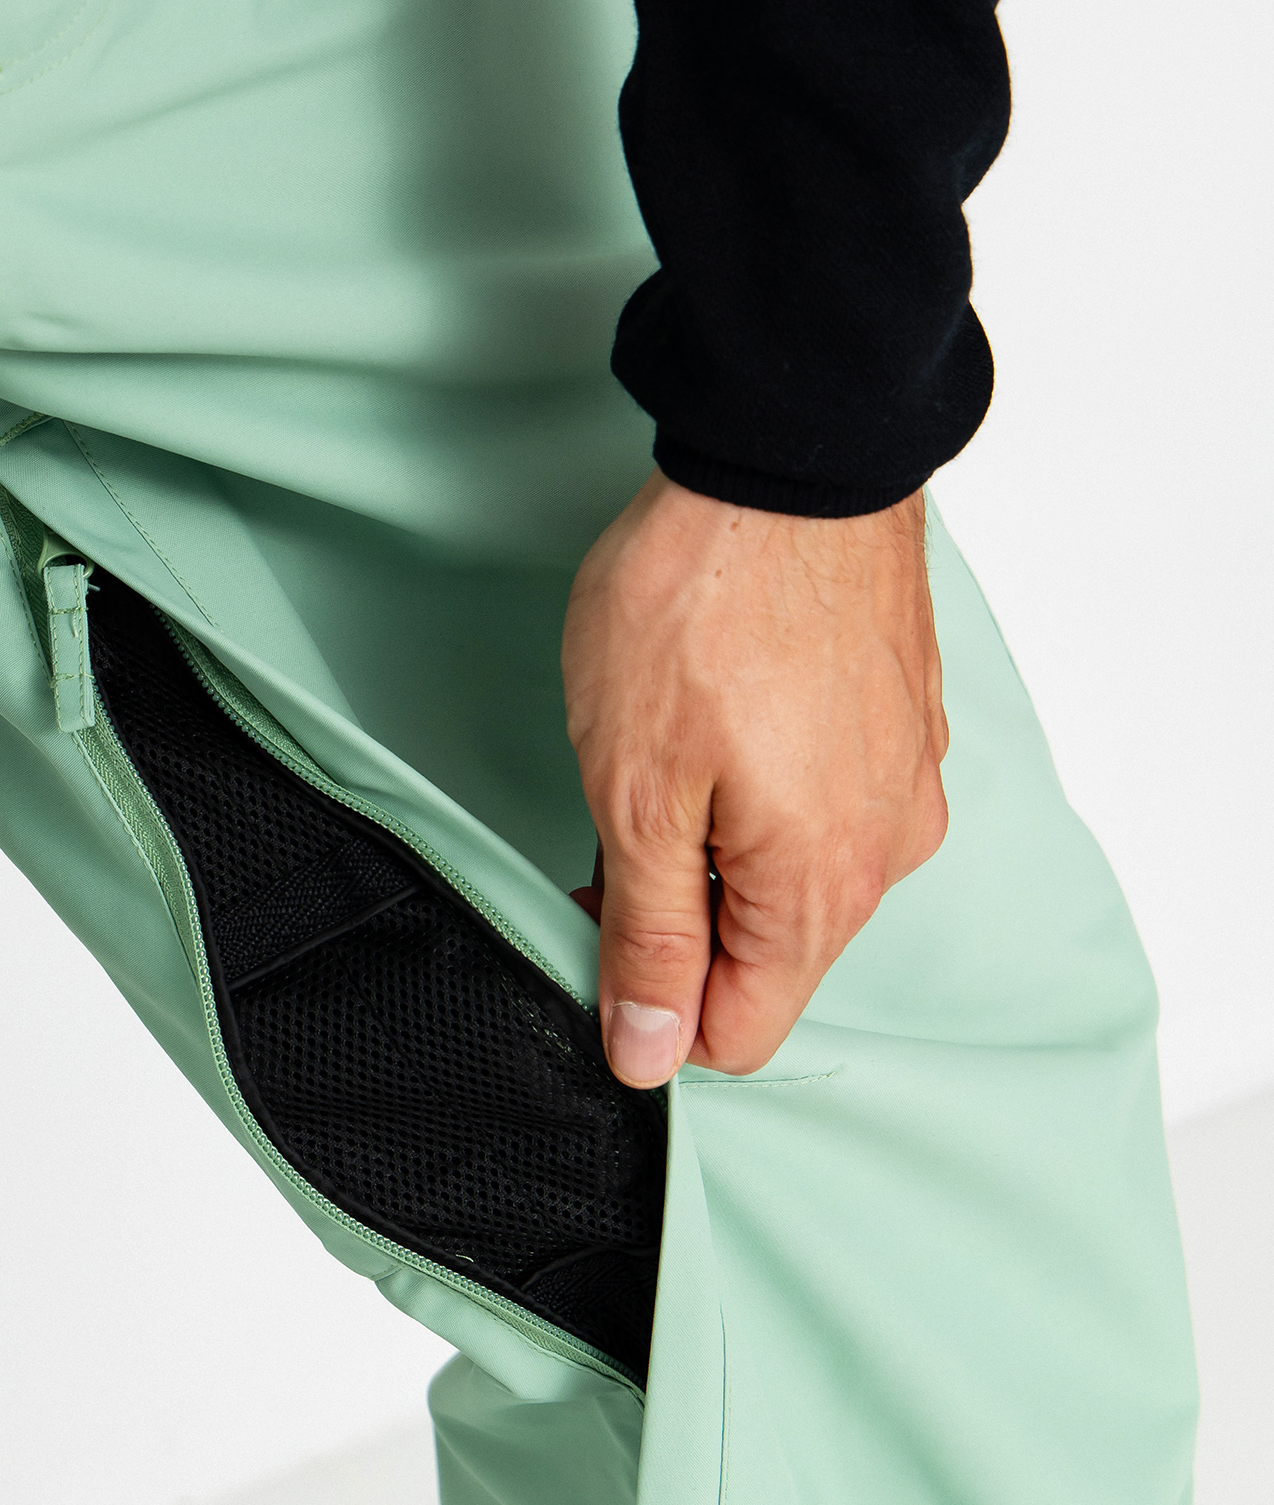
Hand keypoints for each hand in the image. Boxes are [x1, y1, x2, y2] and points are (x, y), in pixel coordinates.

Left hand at [561, 472, 948, 1086]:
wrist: (789, 451)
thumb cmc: (702, 608)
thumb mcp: (636, 794)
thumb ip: (648, 935)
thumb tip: (651, 1053)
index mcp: (823, 889)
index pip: (741, 1034)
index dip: (652, 1004)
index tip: (598, 921)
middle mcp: (889, 851)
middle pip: (768, 956)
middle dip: (680, 915)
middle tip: (612, 825)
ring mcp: (906, 780)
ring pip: (795, 875)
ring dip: (720, 844)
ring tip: (668, 749)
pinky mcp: (903, 720)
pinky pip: (828, 801)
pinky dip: (767, 785)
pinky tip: (723, 713)